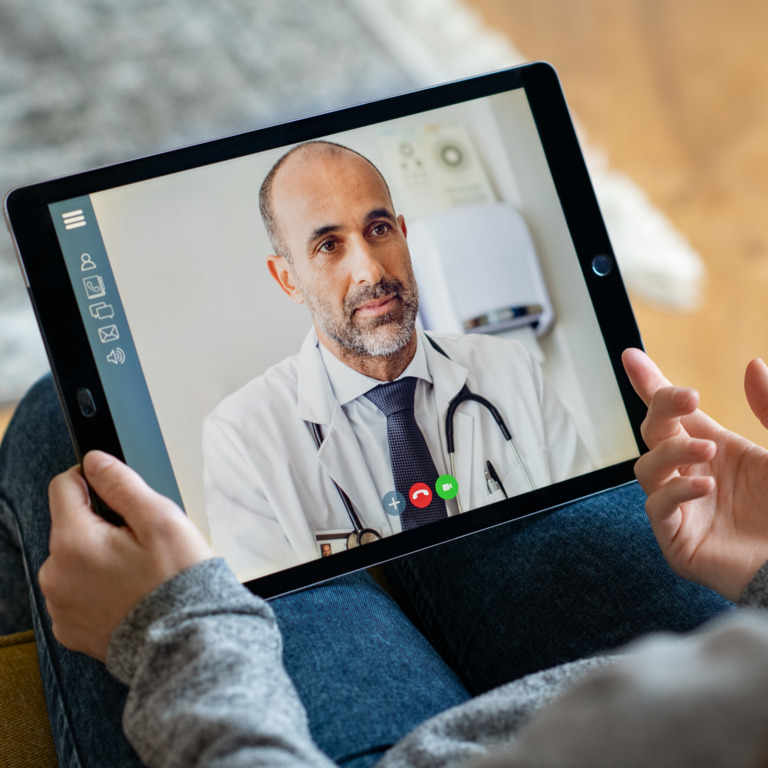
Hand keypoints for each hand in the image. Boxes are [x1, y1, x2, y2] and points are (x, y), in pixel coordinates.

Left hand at [39, 451, 213, 661]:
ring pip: (74, 560)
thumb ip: (122, 484)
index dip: (91, 479)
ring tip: (138, 572)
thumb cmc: (177, 582)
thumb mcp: (160, 518)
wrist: (185, 642)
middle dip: (101, 525)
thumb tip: (94, 462)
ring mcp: (60, 605)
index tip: (115, 490)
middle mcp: (55, 575)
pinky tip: (129, 594)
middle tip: (142, 543)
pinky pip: (77, 592)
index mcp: (73, 542)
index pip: (63, 486)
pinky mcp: (69, 629)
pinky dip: (98, 588)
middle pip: (70, 526)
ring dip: (98, 558)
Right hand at [622, 348, 767, 600]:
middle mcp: (694, 474)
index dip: (649, 384)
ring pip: (647, 468)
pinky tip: (705, 487)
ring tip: (706, 452)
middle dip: (661, 409)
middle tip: (687, 399)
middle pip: (653, 432)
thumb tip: (752, 364)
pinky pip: (657, 507)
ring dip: (670, 452)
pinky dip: (675, 492)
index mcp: (719, 450)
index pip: (673, 413)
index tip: (632, 357)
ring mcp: (683, 507)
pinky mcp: (678, 539)